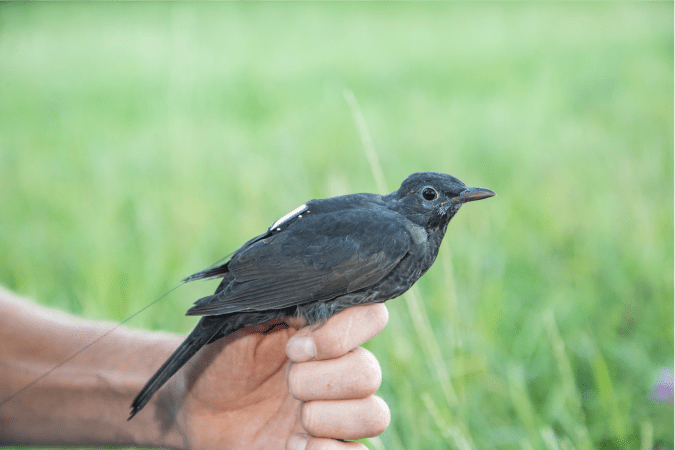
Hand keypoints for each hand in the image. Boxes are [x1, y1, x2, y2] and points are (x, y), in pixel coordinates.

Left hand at [169, 303, 390, 449]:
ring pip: (374, 415)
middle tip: (286, 384)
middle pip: (369, 373)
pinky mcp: (327, 445)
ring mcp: (337, 410)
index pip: (372, 316)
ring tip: (295, 419)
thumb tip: (319, 296)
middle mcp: (339, 367)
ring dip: (328, 418)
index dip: (341, 334)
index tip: (294, 347)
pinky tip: (295, 445)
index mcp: (324, 329)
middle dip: (319, 382)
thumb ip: (283, 302)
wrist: (195, 406)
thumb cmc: (220, 357)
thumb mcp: (244, 320)